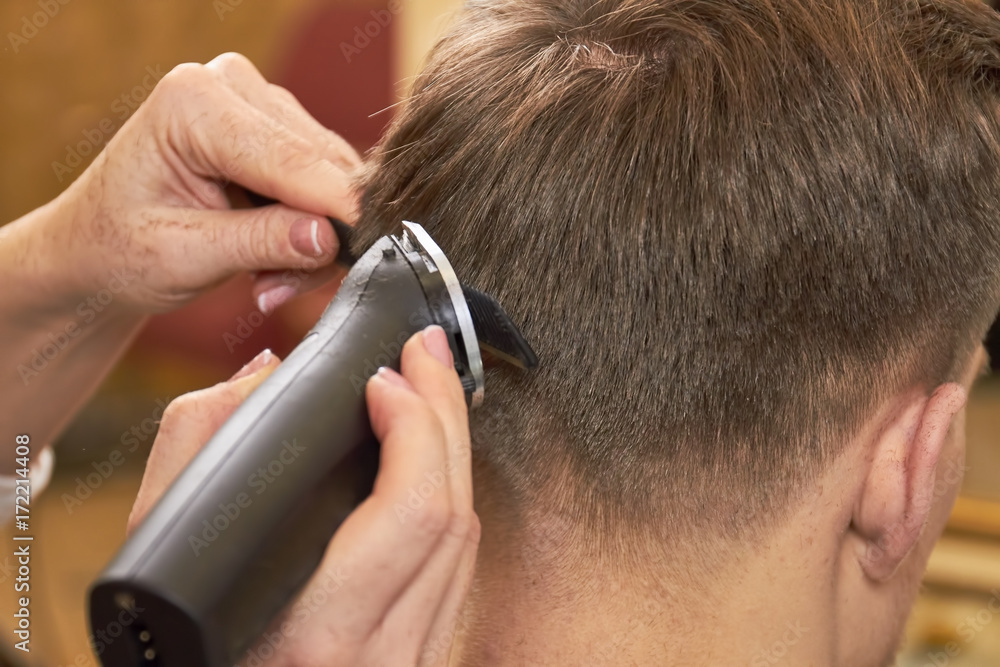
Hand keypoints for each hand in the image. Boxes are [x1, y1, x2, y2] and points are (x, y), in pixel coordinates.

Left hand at [43, 52, 359, 315]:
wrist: (97, 246)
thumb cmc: (119, 248)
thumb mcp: (182, 257)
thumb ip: (258, 243)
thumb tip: (329, 239)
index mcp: (194, 102)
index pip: (292, 159)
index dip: (337, 212)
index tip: (369, 258)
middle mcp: (232, 85)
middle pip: (321, 165)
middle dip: (320, 235)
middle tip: (277, 291)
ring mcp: (260, 103)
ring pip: (333, 176)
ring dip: (317, 238)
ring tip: (266, 281)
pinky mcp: (280, 130)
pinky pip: (327, 182)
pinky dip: (313, 229)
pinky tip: (275, 258)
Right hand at [128, 326, 480, 666]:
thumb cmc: (178, 648)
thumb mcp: (153, 562)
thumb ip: (194, 449)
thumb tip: (265, 373)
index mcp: (313, 633)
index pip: (411, 510)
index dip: (414, 426)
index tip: (383, 378)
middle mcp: (376, 653)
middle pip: (452, 510)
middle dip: (445, 413)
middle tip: (425, 353)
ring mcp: (407, 661)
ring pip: (465, 539)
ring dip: (454, 452)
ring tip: (430, 392)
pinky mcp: (419, 660)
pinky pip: (456, 570)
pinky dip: (448, 499)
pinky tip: (432, 462)